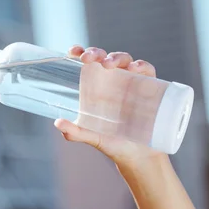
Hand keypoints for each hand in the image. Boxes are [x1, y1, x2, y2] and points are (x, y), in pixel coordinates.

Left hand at [54, 45, 167, 168]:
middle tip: (88, 58)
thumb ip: (75, 132)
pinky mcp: (150, 88)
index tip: (73, 52)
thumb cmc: (112, 143)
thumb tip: (58, 123)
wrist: (138, 156)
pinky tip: (135, 69)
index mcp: (97, 87)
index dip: (80, 52)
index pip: (88, 63)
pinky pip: (147, 71)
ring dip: (117, 57)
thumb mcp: (92, 137)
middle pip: (104, 58)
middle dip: (96, 53)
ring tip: (109, 64)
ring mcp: (132, 82)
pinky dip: (142, 66)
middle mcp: (113, 81)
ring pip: (125, 60)